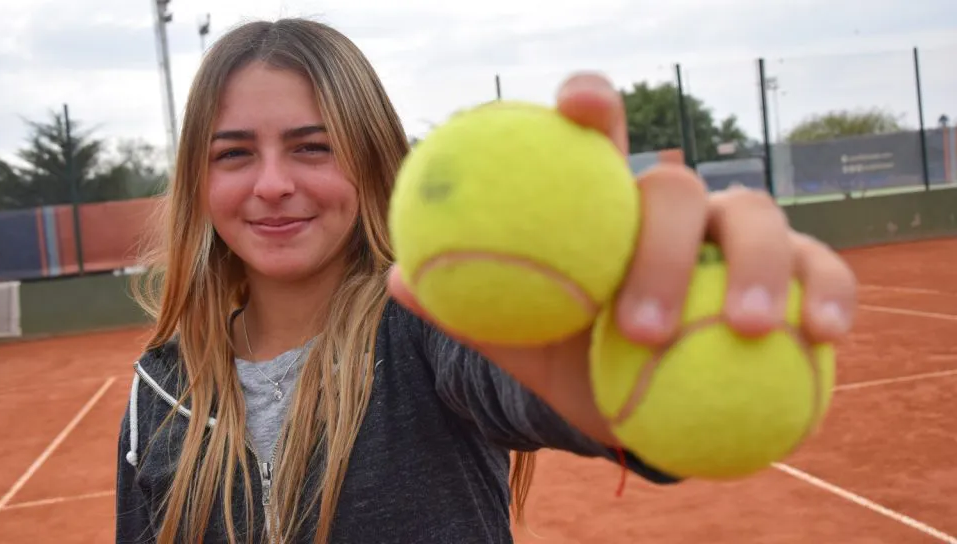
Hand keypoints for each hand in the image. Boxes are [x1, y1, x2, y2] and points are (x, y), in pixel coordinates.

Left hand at [387, 72, 856, 446]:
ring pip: (757, 216)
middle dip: (661, 243)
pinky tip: (822, 335)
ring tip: (740, 329)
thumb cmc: (574, 354)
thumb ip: (472, 307)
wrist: (634, 402)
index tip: (579, 105)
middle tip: (637, 322)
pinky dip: (826, 294)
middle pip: (676, 187)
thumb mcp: (522, 338)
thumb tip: (402, 278)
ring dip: (753, 267)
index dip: (593, 105)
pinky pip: (822, 270)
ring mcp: (738, 234)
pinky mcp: (796, 271)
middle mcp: (676, 205)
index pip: (600, 138)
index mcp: (606, 204)